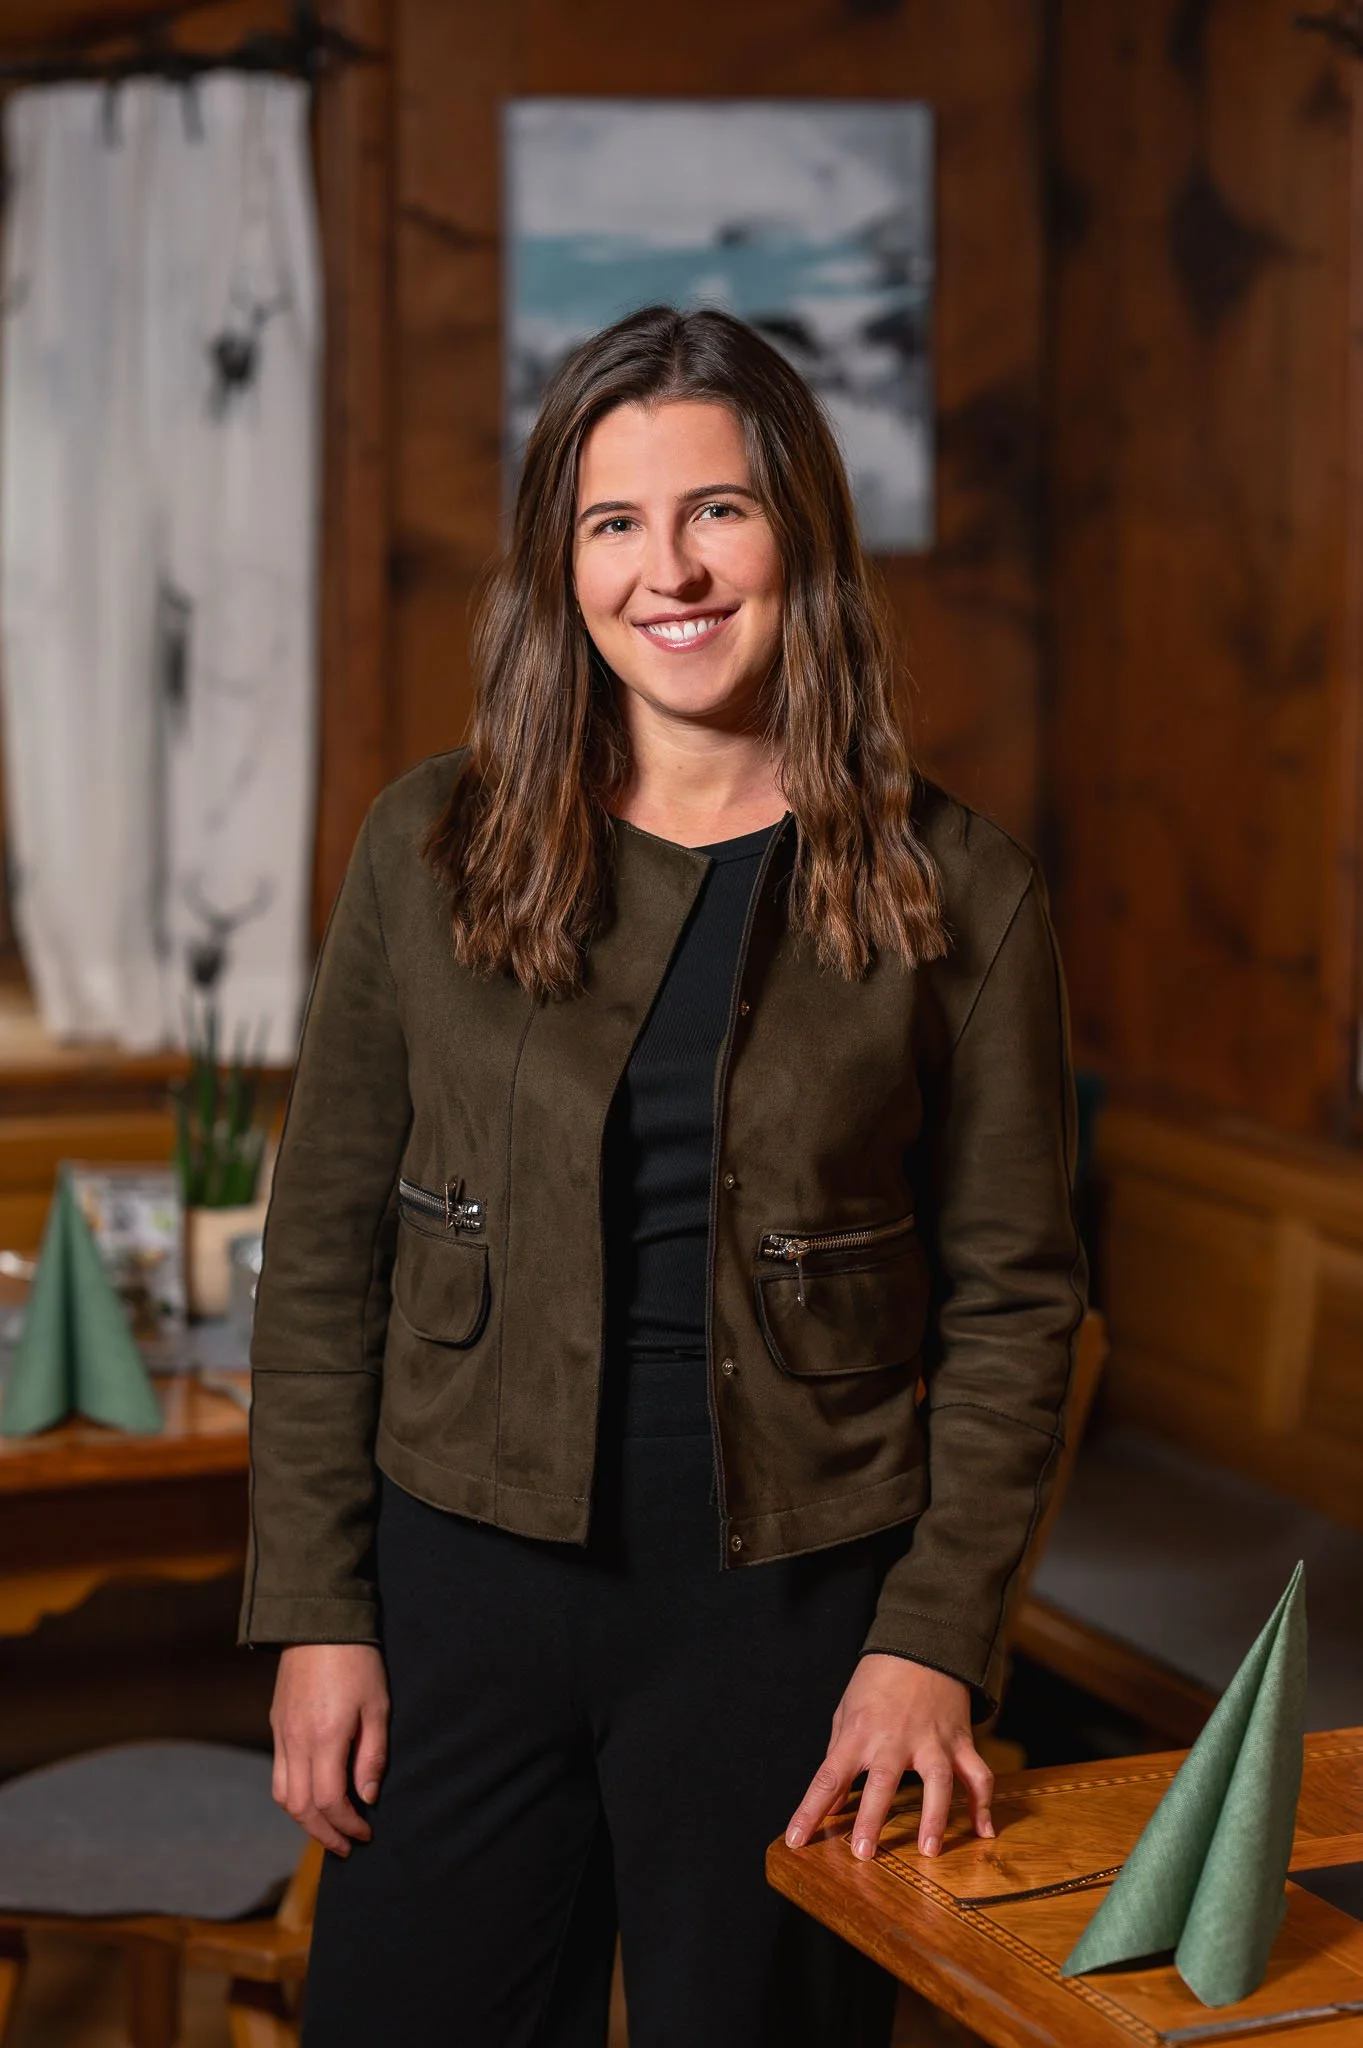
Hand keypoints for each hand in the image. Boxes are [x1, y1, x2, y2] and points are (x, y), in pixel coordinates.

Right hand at [270, 1643, 389, 1855]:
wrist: (318, 1622)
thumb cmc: (357, 1660)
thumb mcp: (377, 1705)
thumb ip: (371, 1755)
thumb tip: (367, 1798)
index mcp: (325, 1738)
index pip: (329, 1801)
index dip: (347, 1825)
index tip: (366, 1834)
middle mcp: (296, 1742)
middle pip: (301, 1808)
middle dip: (324, 1834)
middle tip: (347, 1847)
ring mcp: (282, 1734)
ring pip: (283, 1796)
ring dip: (305, 1821)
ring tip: (329, 1830)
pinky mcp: (276, 1725)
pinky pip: (278, 1775)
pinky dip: (292, 1798)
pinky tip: (311, 1799)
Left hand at [785, 1654, 993, 1861]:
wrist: (921, 1643)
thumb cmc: (876, 1681)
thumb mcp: (846, 1712)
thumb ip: (838, 1758)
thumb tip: (832, 1805)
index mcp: (859, 1732)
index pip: (828, 1777)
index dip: (810, 1810)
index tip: (795, 1840)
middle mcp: (895, 1738)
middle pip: (882, 1781)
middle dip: (872, 1819)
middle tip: (863, 1853)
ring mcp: (931, 1740)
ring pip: (937, 1781)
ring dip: (934, 1817)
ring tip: (929, 1850)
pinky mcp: (959, 1741)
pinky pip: (977, 1774)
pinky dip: (984, 1804)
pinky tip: (984, 1832)